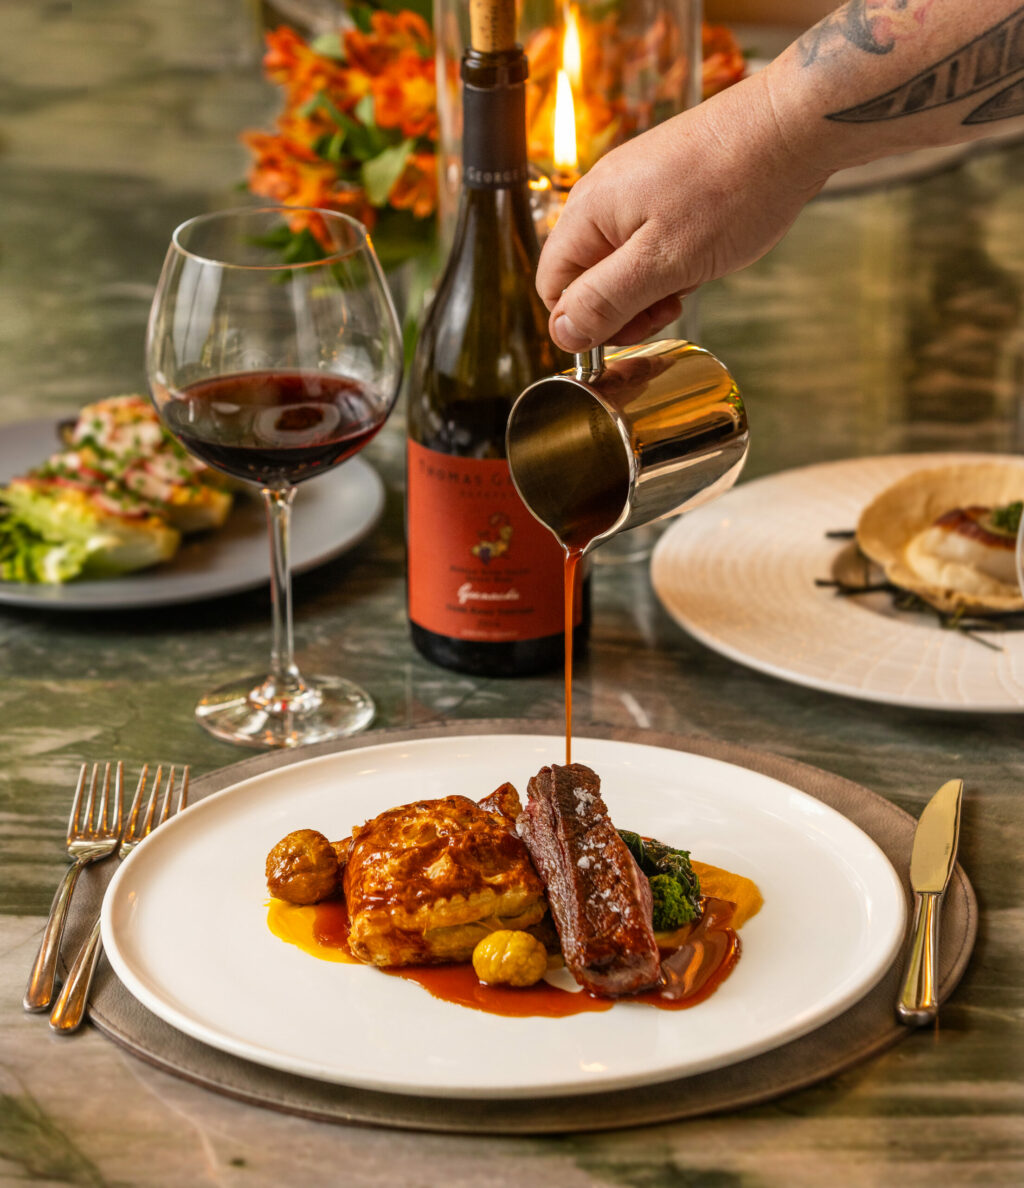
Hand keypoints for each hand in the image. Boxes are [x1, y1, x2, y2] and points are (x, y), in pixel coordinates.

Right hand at [536, 71, 830, 351]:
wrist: (790, 129)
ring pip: (619, 262)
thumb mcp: (663, 263)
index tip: (627, 330)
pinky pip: (647, 242)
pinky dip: (669, 263)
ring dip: (649, 288)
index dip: (583, 320)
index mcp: (587, 212)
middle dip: (620, 306)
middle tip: (666, 310)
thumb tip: (563, 333)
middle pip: (584, 276)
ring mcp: (633, 189)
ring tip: (688, 281)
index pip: (553, 286)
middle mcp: (601, 196)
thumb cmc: (733, 189)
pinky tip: (699, 260)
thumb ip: (607, 300)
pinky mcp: (663, 187)